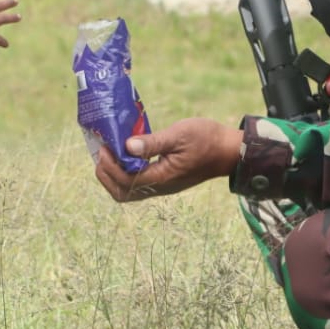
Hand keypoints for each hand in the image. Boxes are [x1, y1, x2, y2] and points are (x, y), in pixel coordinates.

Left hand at [95, 118, 242, 202]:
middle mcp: (160, 186)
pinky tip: (124, 154)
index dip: (110, 167)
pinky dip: (124, 172)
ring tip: (108, 154)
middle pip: (122, 193)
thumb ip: (153, 142)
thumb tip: (128, 146)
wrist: (228, 150)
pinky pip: (138, 183)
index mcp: (162, 177)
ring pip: (129, 191)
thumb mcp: (179, 135)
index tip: (104, 147)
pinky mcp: (165, 180)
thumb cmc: (206, 139)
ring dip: (113, 176)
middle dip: (106, 176)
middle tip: (101, 153)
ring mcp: (162, 185)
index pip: (126, 180)